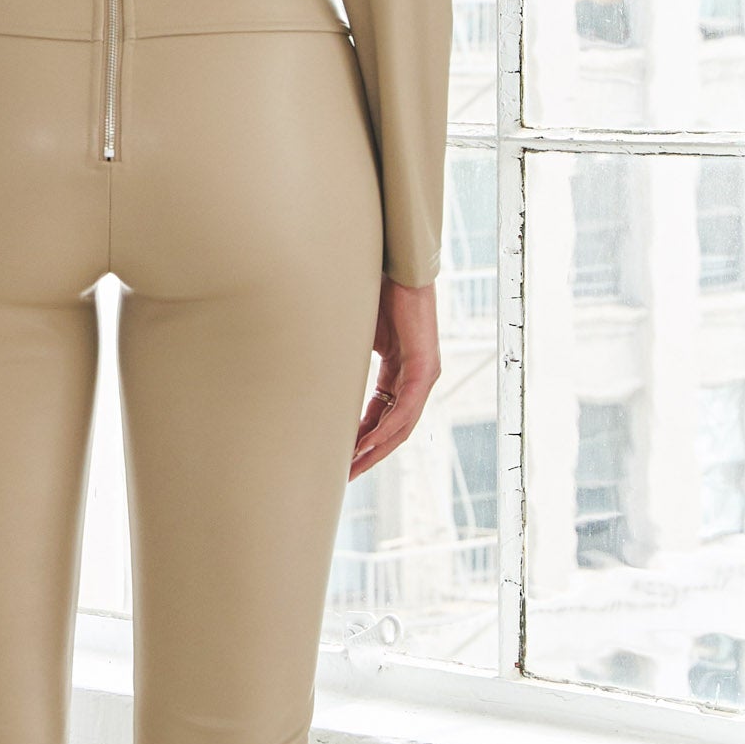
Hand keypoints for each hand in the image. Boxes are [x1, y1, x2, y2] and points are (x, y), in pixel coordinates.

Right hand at [350, 275, 439, 480]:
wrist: (397, 267)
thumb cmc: (377, 293)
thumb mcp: (357, 337)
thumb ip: (347, 362)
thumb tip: (318, 376)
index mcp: (400, 374)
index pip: (381, 417)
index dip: (361, 440)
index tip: (342, 458)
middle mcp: (415, 379)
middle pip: (393, 429)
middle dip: (369, 454)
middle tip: (346, 476)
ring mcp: (423, 374)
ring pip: (401, 424)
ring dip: (377, 449)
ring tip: (353, 468)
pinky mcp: (425, 367)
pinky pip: (406, 407)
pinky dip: (387, 428)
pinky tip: (369, 444)